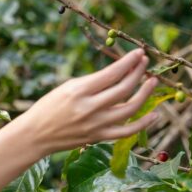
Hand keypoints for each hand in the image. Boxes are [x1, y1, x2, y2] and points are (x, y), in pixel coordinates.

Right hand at [15, 49, 157, 154]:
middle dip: (139, 73)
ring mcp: (96, 124)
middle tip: (146, 63)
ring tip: (152, 81)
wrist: (35, 135)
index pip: (112, 73)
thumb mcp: (68, 88)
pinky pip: (127, 131)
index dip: (129, 62)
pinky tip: (155, 114)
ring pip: (130, 108)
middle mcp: (89, 107)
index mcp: (79, 91)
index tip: (139, 53)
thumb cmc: (49, 107)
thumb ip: (93, 83)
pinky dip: (143, 124)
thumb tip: (120, 73)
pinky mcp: (99, 137)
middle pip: (124, 88)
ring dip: (145, 93)